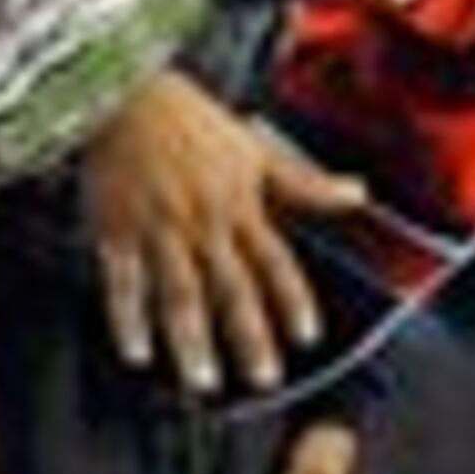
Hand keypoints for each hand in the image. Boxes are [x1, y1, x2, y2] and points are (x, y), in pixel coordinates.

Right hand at [78, 71, 364, 397]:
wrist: (125, 94)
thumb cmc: (192, 123)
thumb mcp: (256, 149)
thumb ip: (305, 183)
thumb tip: (358, 194)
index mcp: (239, 205)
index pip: (274, 260)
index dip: (292, 299)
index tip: (307, 337)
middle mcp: (203, 221)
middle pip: (230, 286)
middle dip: (248, 335)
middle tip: (263, 378)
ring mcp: (158, 228)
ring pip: (178, 292)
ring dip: (190, 339)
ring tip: (203, 379)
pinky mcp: (116, 230)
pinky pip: (122, 282)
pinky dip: (128, 319)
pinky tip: (136, 354)